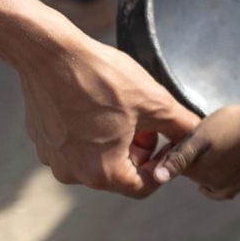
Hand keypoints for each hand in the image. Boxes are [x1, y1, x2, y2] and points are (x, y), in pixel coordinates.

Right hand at [15, 27, 198, 196]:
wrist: (49, 54)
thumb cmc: (102, 79)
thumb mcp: (155, 103)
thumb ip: (181, 126)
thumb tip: (197, 133)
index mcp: (102, 174)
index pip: (144, 186)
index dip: (162, 166)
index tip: (167, 145)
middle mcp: (73, 174)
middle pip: (120, 173)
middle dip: (139, 152)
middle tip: (147, 123)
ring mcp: (54, 159)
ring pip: (98, 158)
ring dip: (117, 141)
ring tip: (124, 110)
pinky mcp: (42, 141)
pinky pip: (76, 145)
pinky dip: (92, 133)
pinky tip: (98, 105)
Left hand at [145, 103, 239, 199]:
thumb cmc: (233, 124)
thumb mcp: (201, 135)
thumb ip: (179, 157)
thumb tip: (158, 178)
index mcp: (197, 173)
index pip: (174, 162)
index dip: (180, 145)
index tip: (195, 132)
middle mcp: (211, 185)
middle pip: (191, 170)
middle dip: (195, 156)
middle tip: (210, 135)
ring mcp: (228, 186)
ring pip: (206, 177)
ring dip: (208, 163)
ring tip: (221, 143)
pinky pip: (222, 188)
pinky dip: (218, 178)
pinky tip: (224, 164)